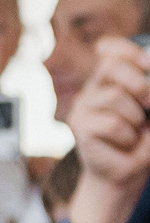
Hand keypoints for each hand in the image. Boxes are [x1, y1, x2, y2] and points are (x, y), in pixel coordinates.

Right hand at [68, 37, 149, 222]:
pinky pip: (111, 124)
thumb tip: (149, 91)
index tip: (149, 64)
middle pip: (110, 66)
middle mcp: (92, 90)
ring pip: (113, 96)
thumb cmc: (143, 138)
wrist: (127, 172)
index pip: (109, 50)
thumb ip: (149, 93)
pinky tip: (125, 144)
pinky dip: (127, 136)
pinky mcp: (80, 130)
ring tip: (136, 131)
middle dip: (139, 82)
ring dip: (136, 116)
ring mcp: (82, 109)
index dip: (129, 51)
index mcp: (110, 80)